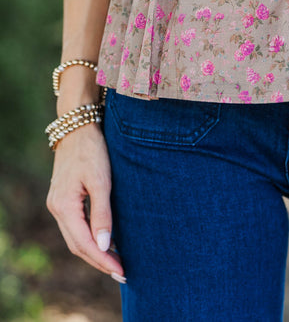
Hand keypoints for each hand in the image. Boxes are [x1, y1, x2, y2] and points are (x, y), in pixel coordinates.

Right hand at [46, 123, 124, 281]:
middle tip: (122, 272)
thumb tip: (104, 245)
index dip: (102, 260)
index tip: (121, 270)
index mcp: (64, 206)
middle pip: (77, 245)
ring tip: (115, 262)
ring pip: (75, 237)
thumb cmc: (92, 150)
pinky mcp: (63, 198)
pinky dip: (89, 237)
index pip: (84, 243)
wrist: (78, 126)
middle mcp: (57, 208)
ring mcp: (58, 203)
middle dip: (99, 261)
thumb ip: (102, 213)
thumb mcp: (101, 181)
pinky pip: (75, 226)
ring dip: (94, 251)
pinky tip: (104, 241)